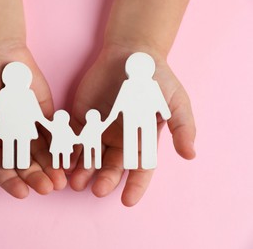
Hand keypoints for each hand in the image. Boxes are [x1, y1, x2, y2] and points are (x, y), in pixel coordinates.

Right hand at [0, 45, 66, 197]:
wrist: (0, 53)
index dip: (10, 181)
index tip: (22, 192)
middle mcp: (10, 139)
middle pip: (23, 164)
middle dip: (35, 177)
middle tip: (48, 188)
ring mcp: (28, 129)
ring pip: (41, 153)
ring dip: (50, 167)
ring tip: (61, 180)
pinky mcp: (44, 117)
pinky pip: (53, 134)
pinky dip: (61, 146)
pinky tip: (69, 157)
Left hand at [70, 45, 195, 205]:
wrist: (131, 54)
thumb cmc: (157, 78)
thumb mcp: (176, 101)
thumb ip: (182, 127)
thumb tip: (190, 155)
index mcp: (142, 140)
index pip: (140, 169)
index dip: (135, 186)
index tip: (127, 201)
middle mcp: (120, 140)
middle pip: (111, 166)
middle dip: (104, 179)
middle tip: (95, 190)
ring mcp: (99, 130)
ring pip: (90, 156)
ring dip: (83, 170)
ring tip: (75, 182)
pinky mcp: (82, 119)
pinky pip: (74, 137)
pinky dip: (69, 150)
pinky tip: (64, 160)